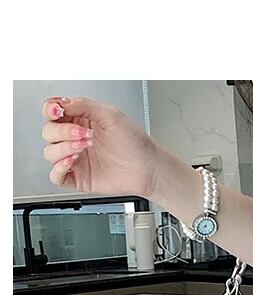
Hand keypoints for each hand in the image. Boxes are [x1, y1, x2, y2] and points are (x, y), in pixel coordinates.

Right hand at [41, 95, 160, 197]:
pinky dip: (59, 168)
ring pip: (50, 152)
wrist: (147, 167)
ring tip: (85, 146)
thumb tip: (62, 102)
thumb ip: (84, 104)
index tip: (58, 111)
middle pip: (48, 132)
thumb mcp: (110, 114)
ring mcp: (75, 159)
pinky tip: (73, 161)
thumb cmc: (134, 142)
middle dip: (63, 131)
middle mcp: (74, 139)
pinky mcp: (78, 178)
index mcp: (80, 120)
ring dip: (64, 147)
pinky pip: (56, 176)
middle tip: (85, 134)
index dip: (50, 110)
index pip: (51, 112)